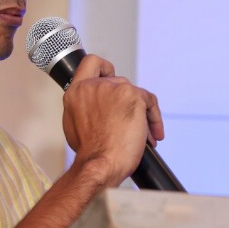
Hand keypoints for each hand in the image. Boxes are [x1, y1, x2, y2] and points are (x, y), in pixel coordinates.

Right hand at [61, 55, 164, 186]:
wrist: (99, 164)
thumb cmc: (90, 152)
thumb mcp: (75, 125)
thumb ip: (85, 108)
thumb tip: (97, 107)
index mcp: (76, 92)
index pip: (91, 63)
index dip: (105, 69)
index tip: (111, 77)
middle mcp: (93, 86)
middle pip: (119, 83)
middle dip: (126, 103)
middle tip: (130, 124)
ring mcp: (113, 88)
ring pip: (135, 94)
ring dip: (141, 114)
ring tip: (142, 136)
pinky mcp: (132, 96)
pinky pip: (150, 102)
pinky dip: (154, 119)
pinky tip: (152, 135)